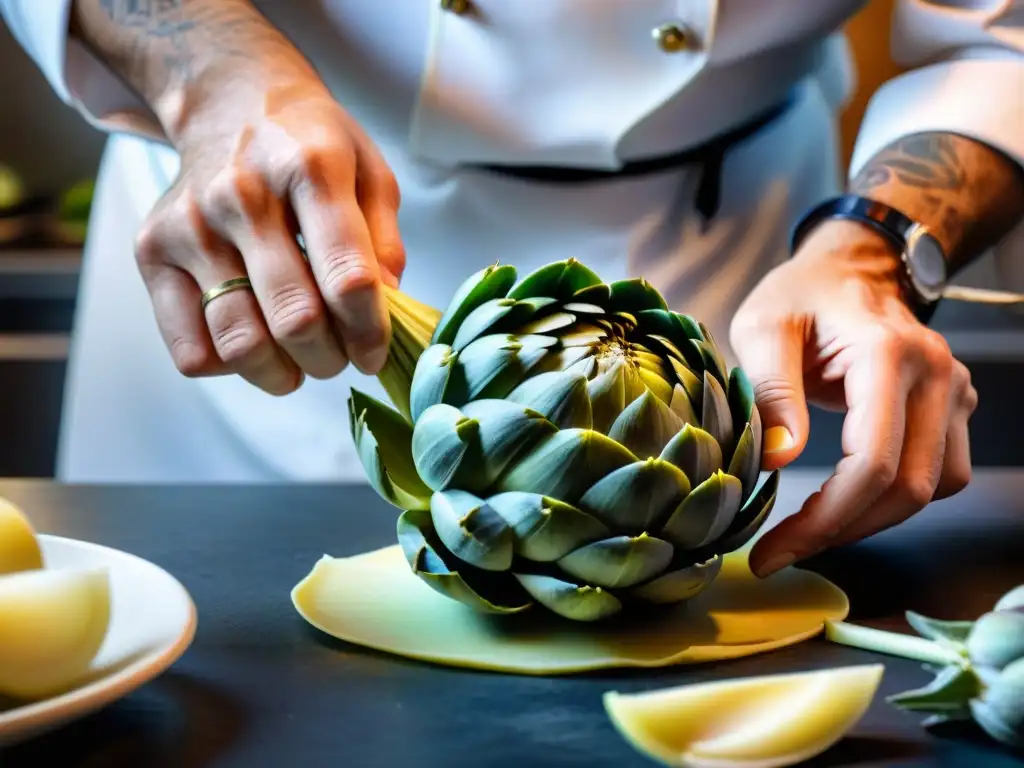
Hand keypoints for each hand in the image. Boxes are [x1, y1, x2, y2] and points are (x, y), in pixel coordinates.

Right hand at [135, 57, 403, 394]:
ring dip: (282, 372)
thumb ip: (385, 244)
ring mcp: (191, 224)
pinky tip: (253, 340)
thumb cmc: (311, 147)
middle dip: (330, 358)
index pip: (348, 279)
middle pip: (295, 320)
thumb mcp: (371, 173)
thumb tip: (384, 310)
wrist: (230, 102)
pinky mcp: (152, 251)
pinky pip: (191, 350)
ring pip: (240, 343)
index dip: (370, 332)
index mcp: (309, 168)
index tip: (375, 351)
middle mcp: (242, 195)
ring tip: (300, 359)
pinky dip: (229, 366)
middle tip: (339, 355)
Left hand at [729, 220, 977, 576]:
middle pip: (907, 488)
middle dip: (842, 530)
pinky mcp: (953, 405)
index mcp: (888, 354)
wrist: (849, 268)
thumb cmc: (800, 295)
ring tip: (810, 528)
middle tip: (783, 550)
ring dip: (871, 520)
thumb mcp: (763, 328)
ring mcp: (952, 391)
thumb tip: (778, 462)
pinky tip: (847, 498)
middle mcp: (936, 375)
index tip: (773, 549)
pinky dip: (895, 498)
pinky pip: (940, 472)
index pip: (872, 463)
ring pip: (932, 488)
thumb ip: (770, 390)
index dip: (825, 519)